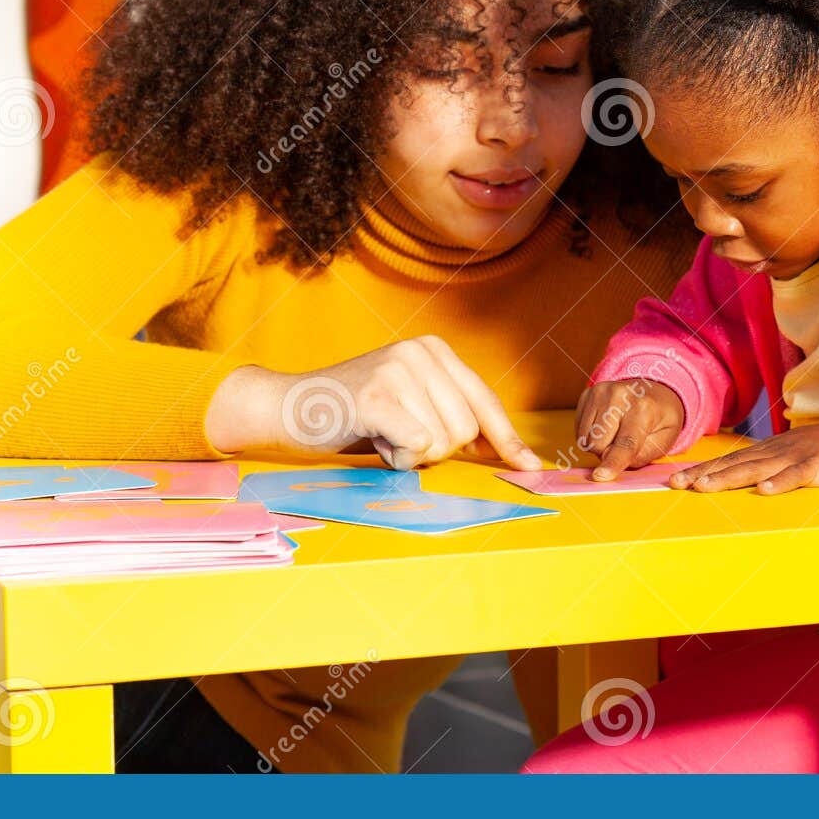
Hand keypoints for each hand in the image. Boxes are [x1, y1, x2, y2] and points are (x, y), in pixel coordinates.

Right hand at [206, 335, 541, 471]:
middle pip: (466, 431)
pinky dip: (396, 457)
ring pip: (441, 443)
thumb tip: (506, 452)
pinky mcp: (377, 395)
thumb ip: (452, 416)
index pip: (485, 402)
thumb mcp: (411, 403)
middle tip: (397, 436)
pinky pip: (415, 445)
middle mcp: (421, 351)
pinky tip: (372, 438)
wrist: (289, 406)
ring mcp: (398, 369)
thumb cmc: (355, 414)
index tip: (529, 468)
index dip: (507, 440)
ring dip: (410, 456)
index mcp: (435, 350)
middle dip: (436, 450)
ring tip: (380, 434)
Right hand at [575, 379, 685, 480]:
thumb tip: (610, 461)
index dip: (613, 462)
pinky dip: (590, 435)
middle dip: (607, 453)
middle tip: (623, 443)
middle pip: (599, 444)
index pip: (626, 443)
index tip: (600, 476)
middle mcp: (619, 396)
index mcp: (644, 408)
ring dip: (598, 444)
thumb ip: (640, 455)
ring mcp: (600, 392)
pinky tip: (605, 426)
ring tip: (615, 433)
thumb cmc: (661, 418)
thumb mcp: (665, 439)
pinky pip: (579, 429)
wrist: (654, 389)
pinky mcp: (587, 394)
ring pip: (585, 439)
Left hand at [671, 420, 818, 494]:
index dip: (701, 470)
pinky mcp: (815, 467)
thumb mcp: (785, 456)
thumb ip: (763, 466)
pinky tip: (764, 491)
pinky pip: (795, 476)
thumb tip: (735, 479)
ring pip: (756, 469)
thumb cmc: (818, 451)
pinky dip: (779, 483)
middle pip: (733, 464)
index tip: (676, 480)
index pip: (727, 461)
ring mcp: (793, 458)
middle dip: (704, 474)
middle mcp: (773, 453)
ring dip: (729, 477)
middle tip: (677, 484)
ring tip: (705, 486)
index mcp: (765, 452)